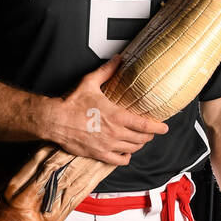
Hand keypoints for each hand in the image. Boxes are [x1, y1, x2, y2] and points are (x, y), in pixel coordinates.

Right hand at [45, 53, 168, 163]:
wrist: (55, 120)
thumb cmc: (72, 103)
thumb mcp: (90, 82)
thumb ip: (107, 71)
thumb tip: (117, 59)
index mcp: (117, 116)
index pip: (145, 125)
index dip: (158, 127)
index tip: (165, 127)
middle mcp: (115, 133)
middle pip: (142, 138)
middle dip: (149, 135)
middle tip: (150, 131)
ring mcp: (108, 145)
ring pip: (133, 149)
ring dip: (139, 145)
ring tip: (140, 140)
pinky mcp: (99, 154)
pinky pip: (119, 161)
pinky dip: (126, 158)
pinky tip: (126, 153)